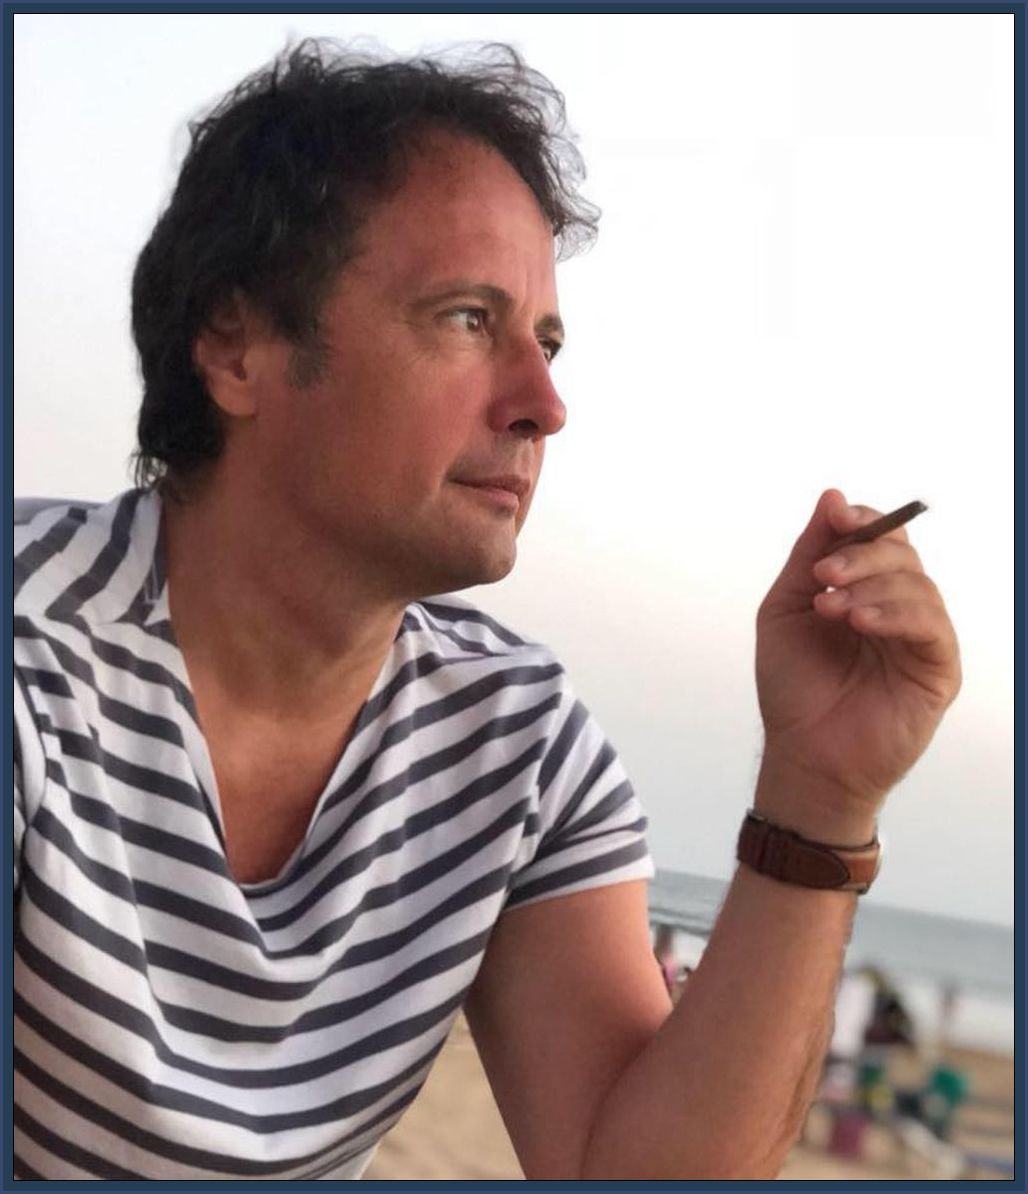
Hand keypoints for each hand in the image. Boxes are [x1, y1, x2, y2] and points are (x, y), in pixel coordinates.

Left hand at [754, 489, 960, 841]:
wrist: (802, 755)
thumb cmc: (793, 688)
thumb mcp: (786, 609)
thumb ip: (809, 555)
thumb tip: (832, 497)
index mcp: (862, 590)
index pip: (879, 538)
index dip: (863, 521)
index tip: (837, 517)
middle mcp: (896, 608)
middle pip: (901, 554)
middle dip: (862, 554)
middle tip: (824, 575)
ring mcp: (919, 638)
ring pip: (917, 585)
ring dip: (871, 587)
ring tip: (831, 608)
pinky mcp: (938, 669)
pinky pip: (930, 626)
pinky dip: (896, 614)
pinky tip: (860, 621)